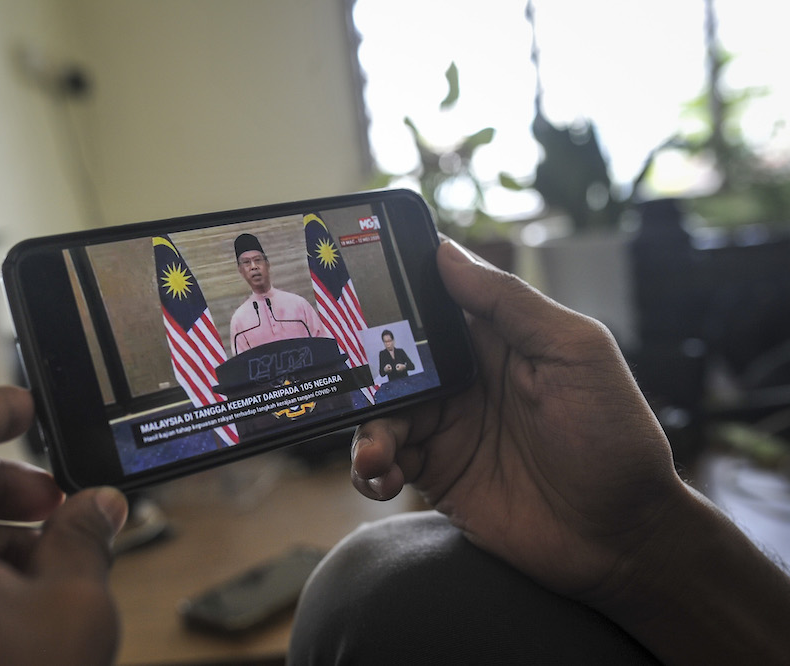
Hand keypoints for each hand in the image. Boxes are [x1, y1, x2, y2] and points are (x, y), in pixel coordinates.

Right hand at [351, 240, 789, 662]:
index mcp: (493, 340)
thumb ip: (510, 303)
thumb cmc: (614, 437)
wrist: (620, 538)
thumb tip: (446, 252)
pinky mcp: (434, 474)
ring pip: (380, 412)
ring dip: (367, 429)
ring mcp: (445, 428)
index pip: (430, 302)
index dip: (390, 295)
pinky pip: (383, 462)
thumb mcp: (574, 352)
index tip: (351, 291)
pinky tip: (383, 477)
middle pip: (390, 360)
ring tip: (378, 454)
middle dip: (362, 370)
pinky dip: (371, 468)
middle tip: (347, 383)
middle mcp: (461, 379)